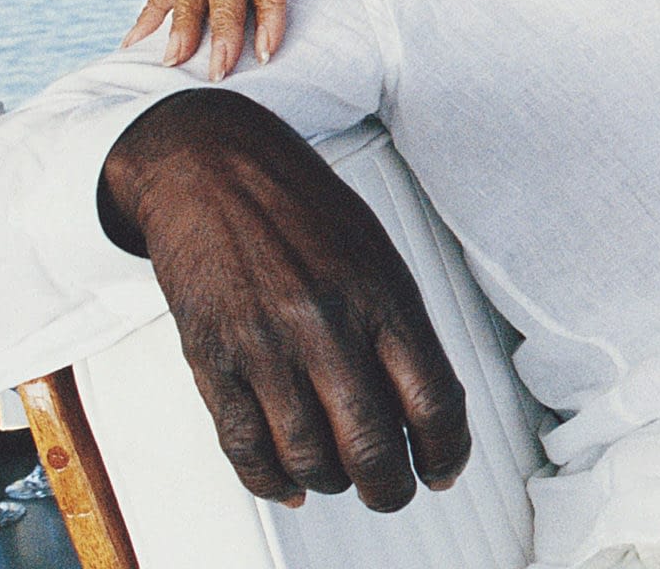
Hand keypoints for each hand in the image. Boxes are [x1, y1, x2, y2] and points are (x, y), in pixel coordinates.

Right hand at [102, 90, 469, 510]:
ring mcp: (265, 344)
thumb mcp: (375, 254)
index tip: (445, 468)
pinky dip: (270, 480)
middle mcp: (327, 323)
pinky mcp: (211, 357)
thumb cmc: (301, 208)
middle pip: (372, 443)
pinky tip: (288, 483)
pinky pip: (244, 444)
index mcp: (381, 295)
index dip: (448, 450)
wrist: (211, 167)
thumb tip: (423, 407)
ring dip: (332, 483)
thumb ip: (398, 328)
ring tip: (341, 477)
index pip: (434, 398)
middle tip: (394, 492)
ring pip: (308, 456)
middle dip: (391, 487)